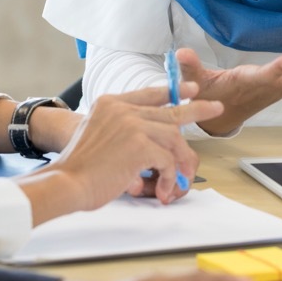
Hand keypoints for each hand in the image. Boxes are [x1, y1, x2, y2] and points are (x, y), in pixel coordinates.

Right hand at [15, 83, 223, 224]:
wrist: (66, 182)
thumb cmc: (78, 168)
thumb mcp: (96, 134)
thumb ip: (120, 127)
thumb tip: (151, 137)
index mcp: (110, 103)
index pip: (149, 93)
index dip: (172, 91)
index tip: (191, 89)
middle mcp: (123, 109)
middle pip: (169, 110)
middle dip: (196, 109)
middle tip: (215, 106)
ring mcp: (132, 125)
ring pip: (173, 138)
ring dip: (180, 162)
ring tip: (180, 180)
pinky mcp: (140, 145)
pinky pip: (168, 160)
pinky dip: (169, 178)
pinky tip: (162, 191)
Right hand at [179, 28, 281, 135]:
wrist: (221, 115)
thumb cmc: (209, 95)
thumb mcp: (195, 82)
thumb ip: (189, 67)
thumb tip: (180, 53)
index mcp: (246, 85)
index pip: (264, 80)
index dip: (276, 72)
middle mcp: (267, 88)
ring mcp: (277, 88)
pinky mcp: (281, 85)